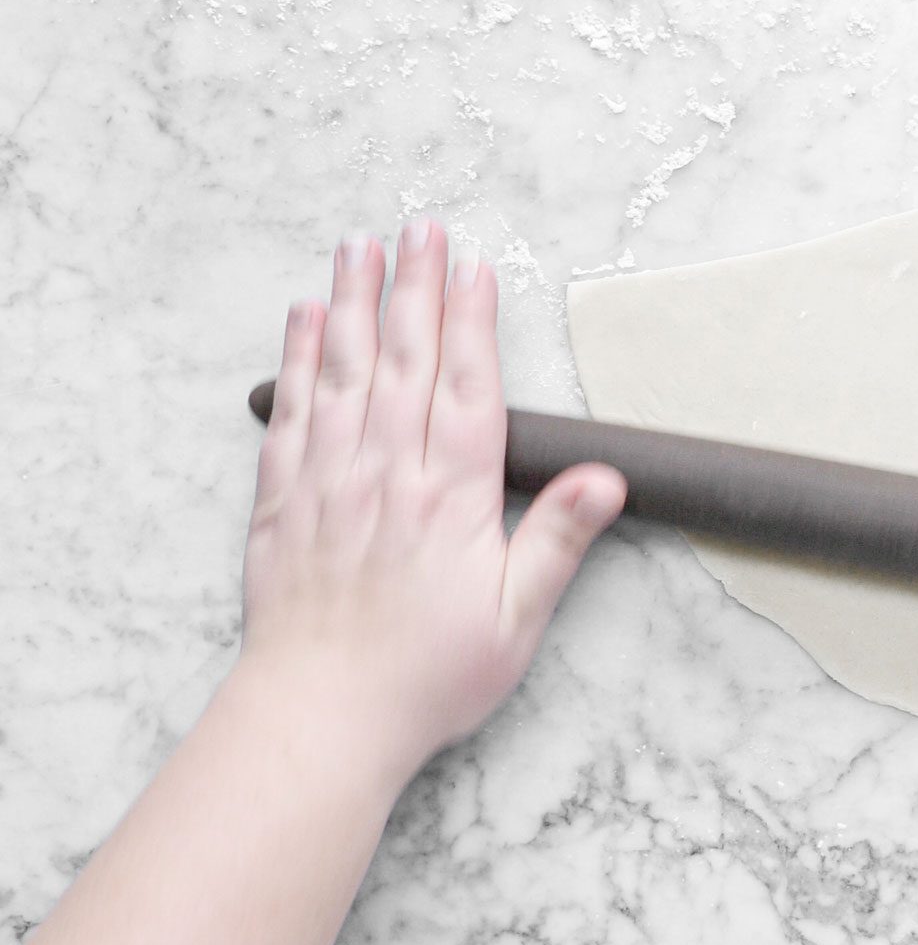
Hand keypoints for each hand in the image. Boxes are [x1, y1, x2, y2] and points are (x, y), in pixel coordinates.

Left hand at [239, 220, 625, 782]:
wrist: (321, 717)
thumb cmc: (426, 676)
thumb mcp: (515, 620)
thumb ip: (556, 542)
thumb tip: (605, 480)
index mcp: (450, 498)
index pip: (467, 388)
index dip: (474, 323)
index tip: (475, 268)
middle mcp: (387, 474)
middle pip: (405, 359)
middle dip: (415, 288)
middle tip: (420, 228)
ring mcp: (330, 481)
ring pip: (342, 371)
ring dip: (352, 303)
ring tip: (359, 247)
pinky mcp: (284, 501)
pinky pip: (291, 412)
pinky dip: (296, 359)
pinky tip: (302, 320)